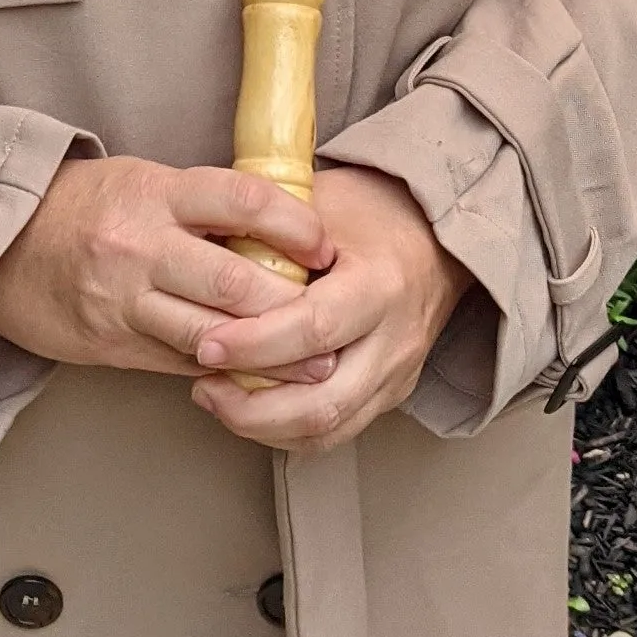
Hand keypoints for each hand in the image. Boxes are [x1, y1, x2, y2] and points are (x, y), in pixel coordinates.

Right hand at [0, 155, 336, 376]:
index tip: (324, 245)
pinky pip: (179, 363)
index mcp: (154, 192)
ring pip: (210, 334)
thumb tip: (275, 232)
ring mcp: (123, 299)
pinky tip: (254, 377)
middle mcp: (140, 244)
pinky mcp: (110, 344)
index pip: (241, 200)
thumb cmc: (84, 206)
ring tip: (313, 363)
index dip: (293, 224)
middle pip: (234, 281)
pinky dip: (222, 371)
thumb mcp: (142, 183)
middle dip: (291, 306)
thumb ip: (200, 207)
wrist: (0, 245)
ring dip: (268, 353)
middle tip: (335, 319)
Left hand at [187, 164, 471, 450]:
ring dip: (262, 425)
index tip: (207, 343)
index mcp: (381, 284)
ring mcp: (397, 376)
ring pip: (328, 429)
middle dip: (252, 405)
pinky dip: (285, 430)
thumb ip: (271, 234)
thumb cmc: (370, 212)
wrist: (432, 237)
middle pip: (324, 402)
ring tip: (216, 396)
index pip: (314, 329)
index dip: (255, 344)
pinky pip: (335, 432)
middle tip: (204, 380)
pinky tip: (249, 408)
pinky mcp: (390, 396)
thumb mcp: (322, 204)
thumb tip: (205, 257)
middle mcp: (395, 340)